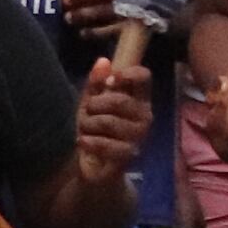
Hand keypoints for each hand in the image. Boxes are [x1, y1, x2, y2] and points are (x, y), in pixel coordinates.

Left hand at [71, 55, 147, 187]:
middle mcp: (144, 116)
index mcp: (139, 99)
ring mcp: (139, 137)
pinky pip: (106, 144)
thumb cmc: (95, 130)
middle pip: (120, 100)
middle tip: (88, 112)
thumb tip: (103, 61)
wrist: (94, 166)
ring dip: (89, 125)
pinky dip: (89, 141)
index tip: (111, 80)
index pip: (144, 77)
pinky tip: (84, 142)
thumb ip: (96, 84)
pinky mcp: (129, 156)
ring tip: (86, 130)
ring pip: (109, 122)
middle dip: (96, 105)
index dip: (127, 74)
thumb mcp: (91, 104)